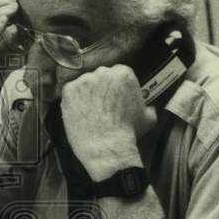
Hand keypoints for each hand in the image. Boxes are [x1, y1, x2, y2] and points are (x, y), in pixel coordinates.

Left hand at [59, 64, 157, 180]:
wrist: (107, 145)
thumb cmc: (128, 132)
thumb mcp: (147, 117)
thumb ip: (148, 106)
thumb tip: (150, 107)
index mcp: (124, 73)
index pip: (117, 73)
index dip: (115, 87)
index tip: (114, 97)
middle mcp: (103, 72)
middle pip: (100, 76)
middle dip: (101, 88)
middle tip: (101, 105)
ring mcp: (84, 80)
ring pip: (84, 83)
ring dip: (86, 93)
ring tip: (90, 111)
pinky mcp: (69, 90)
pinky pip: (70, 91)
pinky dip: (73, 100)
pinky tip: (79, 112)